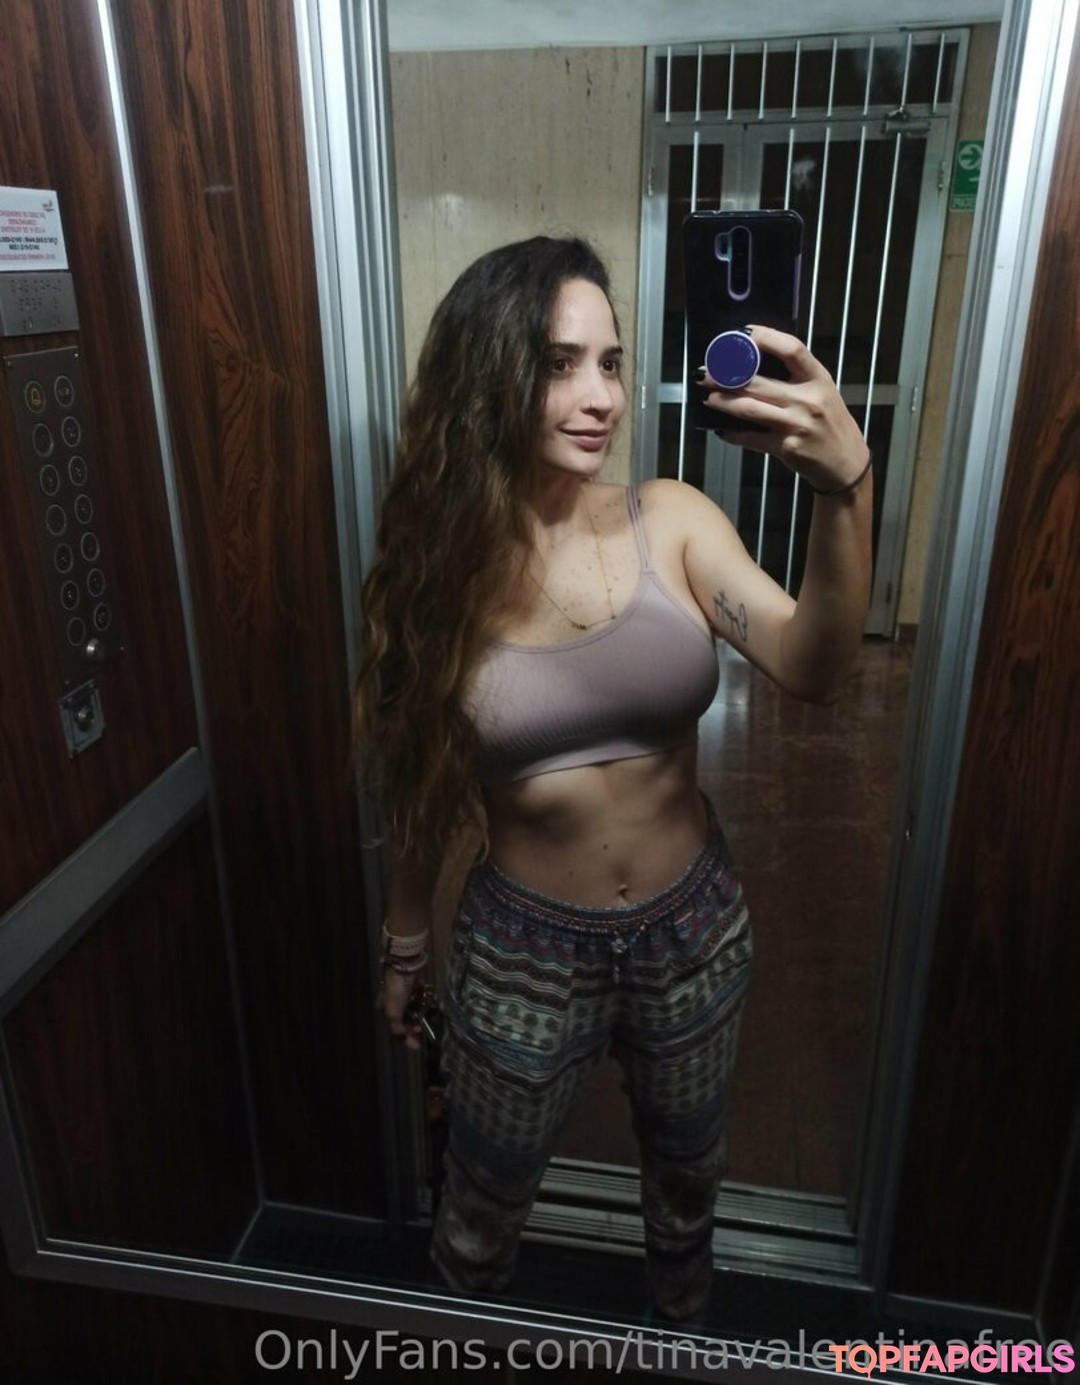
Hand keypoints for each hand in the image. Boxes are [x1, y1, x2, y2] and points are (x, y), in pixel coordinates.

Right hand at [377, 966, 423, 1051]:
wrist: (404, 965)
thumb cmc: (396, 990)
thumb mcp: (393, 1013)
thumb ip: (397, 1029)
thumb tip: (404, 1038)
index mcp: (385, 1010)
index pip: (396, 1029)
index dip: (406, 1039)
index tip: (418, 1046)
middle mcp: (394, 1003)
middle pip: (406, 1020)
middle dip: (414, 1027)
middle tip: (422, 1029)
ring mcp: (405, 994)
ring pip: (415, 1010)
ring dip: (421, 1015)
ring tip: (425, 1015)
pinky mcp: (415, 986)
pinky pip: (421, 998)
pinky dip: (425, 1002)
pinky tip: (430, 1004)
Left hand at [698, 325, 869, 492]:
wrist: (846, 463)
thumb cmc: (830, 423)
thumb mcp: (823, 392)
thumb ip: (797, 377)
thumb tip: (755, 361)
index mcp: (818, 378)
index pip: (792, 349)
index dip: (766, 338)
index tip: (743, 333)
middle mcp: (808, 399)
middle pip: (758, 382)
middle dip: (725, 377)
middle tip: (705, 373)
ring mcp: (796, 424)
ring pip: (749, 409)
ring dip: (723, 403)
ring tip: (708, 398)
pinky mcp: (786, 448)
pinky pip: (751, 439)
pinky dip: (733, 434)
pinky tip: (721, 429)